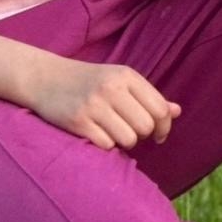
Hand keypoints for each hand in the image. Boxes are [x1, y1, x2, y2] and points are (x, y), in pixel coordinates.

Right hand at [30, 59, 180, 149]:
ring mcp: (93, 104)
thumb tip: (177, 111)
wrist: (45, 78)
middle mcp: (111, 87)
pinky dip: (104, 144)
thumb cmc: (90, 83)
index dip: (163, 127)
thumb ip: (149, 97)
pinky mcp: (78, 120)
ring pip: (129, 139)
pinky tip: (95, 132)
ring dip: (123, 141)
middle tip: (129, 130)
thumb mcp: (121, 82)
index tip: (157, 134)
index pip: (160, 110)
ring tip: (111, 130)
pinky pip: (107, 145)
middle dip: (141, 135)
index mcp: (126, 76)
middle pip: (146, 127)